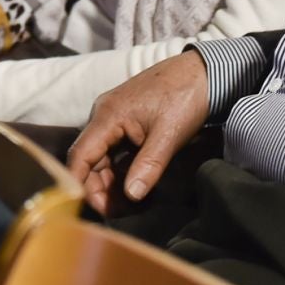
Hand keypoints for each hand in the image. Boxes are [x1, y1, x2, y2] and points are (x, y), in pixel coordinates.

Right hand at [66, 50, 208, 215]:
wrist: (205, 71)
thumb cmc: (186, 96)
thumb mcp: (169, 134)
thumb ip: (148, 166)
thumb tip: (131, 196)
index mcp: (107, 115)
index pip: (80, 156)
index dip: (79, 185)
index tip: (94, 210)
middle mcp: (104, 115)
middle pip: (89, 160)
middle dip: (98, 189)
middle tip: (117, 214)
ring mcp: (115, 118)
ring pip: (102, 157)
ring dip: (110, 182)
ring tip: (128, 205)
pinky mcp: (127, 121)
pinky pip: (115, 150)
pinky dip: (121, 170)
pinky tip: (135, 186)